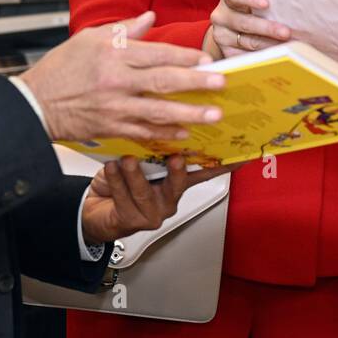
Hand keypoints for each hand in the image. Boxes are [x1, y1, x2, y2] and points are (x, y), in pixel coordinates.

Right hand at [19, 11, 225, 141]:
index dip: (183, 56)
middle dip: (196, 83)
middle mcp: (116, 80)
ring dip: (189, 113)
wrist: (35, 104)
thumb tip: (150, 18)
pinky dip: (165, 133)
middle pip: (163, 81)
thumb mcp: (89, 38)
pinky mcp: (111, 127)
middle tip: (221, 83)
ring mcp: (114, 107)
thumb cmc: (61, 68)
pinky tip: (184, 133)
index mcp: (112, 54)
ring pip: (158, 110)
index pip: (156, 53)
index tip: (206, 58)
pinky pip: (144, 131)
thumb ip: (124, 29)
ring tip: (213, 114)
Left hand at [81, 155, 237, 243]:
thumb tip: (165, 116)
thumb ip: (155, 147)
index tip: (242, 154)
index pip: (206, 171)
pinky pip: (124, 199)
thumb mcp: (142, 160)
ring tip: (127, 160)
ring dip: (135, 174)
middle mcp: (169, 198)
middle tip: (176, 158)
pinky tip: (111, 168)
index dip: (224, 164)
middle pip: (180, 185)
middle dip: (178, 171)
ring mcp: (153, 212)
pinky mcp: (133, 221)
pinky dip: (116, 180)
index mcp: (177, 181)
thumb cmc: (121, 178)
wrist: (96, 208)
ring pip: (145, 192)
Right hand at [200, 0, 291, 58]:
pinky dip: (263, 58)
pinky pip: (246, 58)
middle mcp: (221, 17)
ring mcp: (222, 37)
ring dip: (270, 45)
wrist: (234, 31)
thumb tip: (294, 8)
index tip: (266, 4)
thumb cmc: (254, 12)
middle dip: (267, 28)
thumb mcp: (255, 4)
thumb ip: (268, 4)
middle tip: (286, 33)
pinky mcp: (227, 54)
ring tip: (288, 47)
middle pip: (244, 23)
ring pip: (248, 42)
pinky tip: (277, 58)